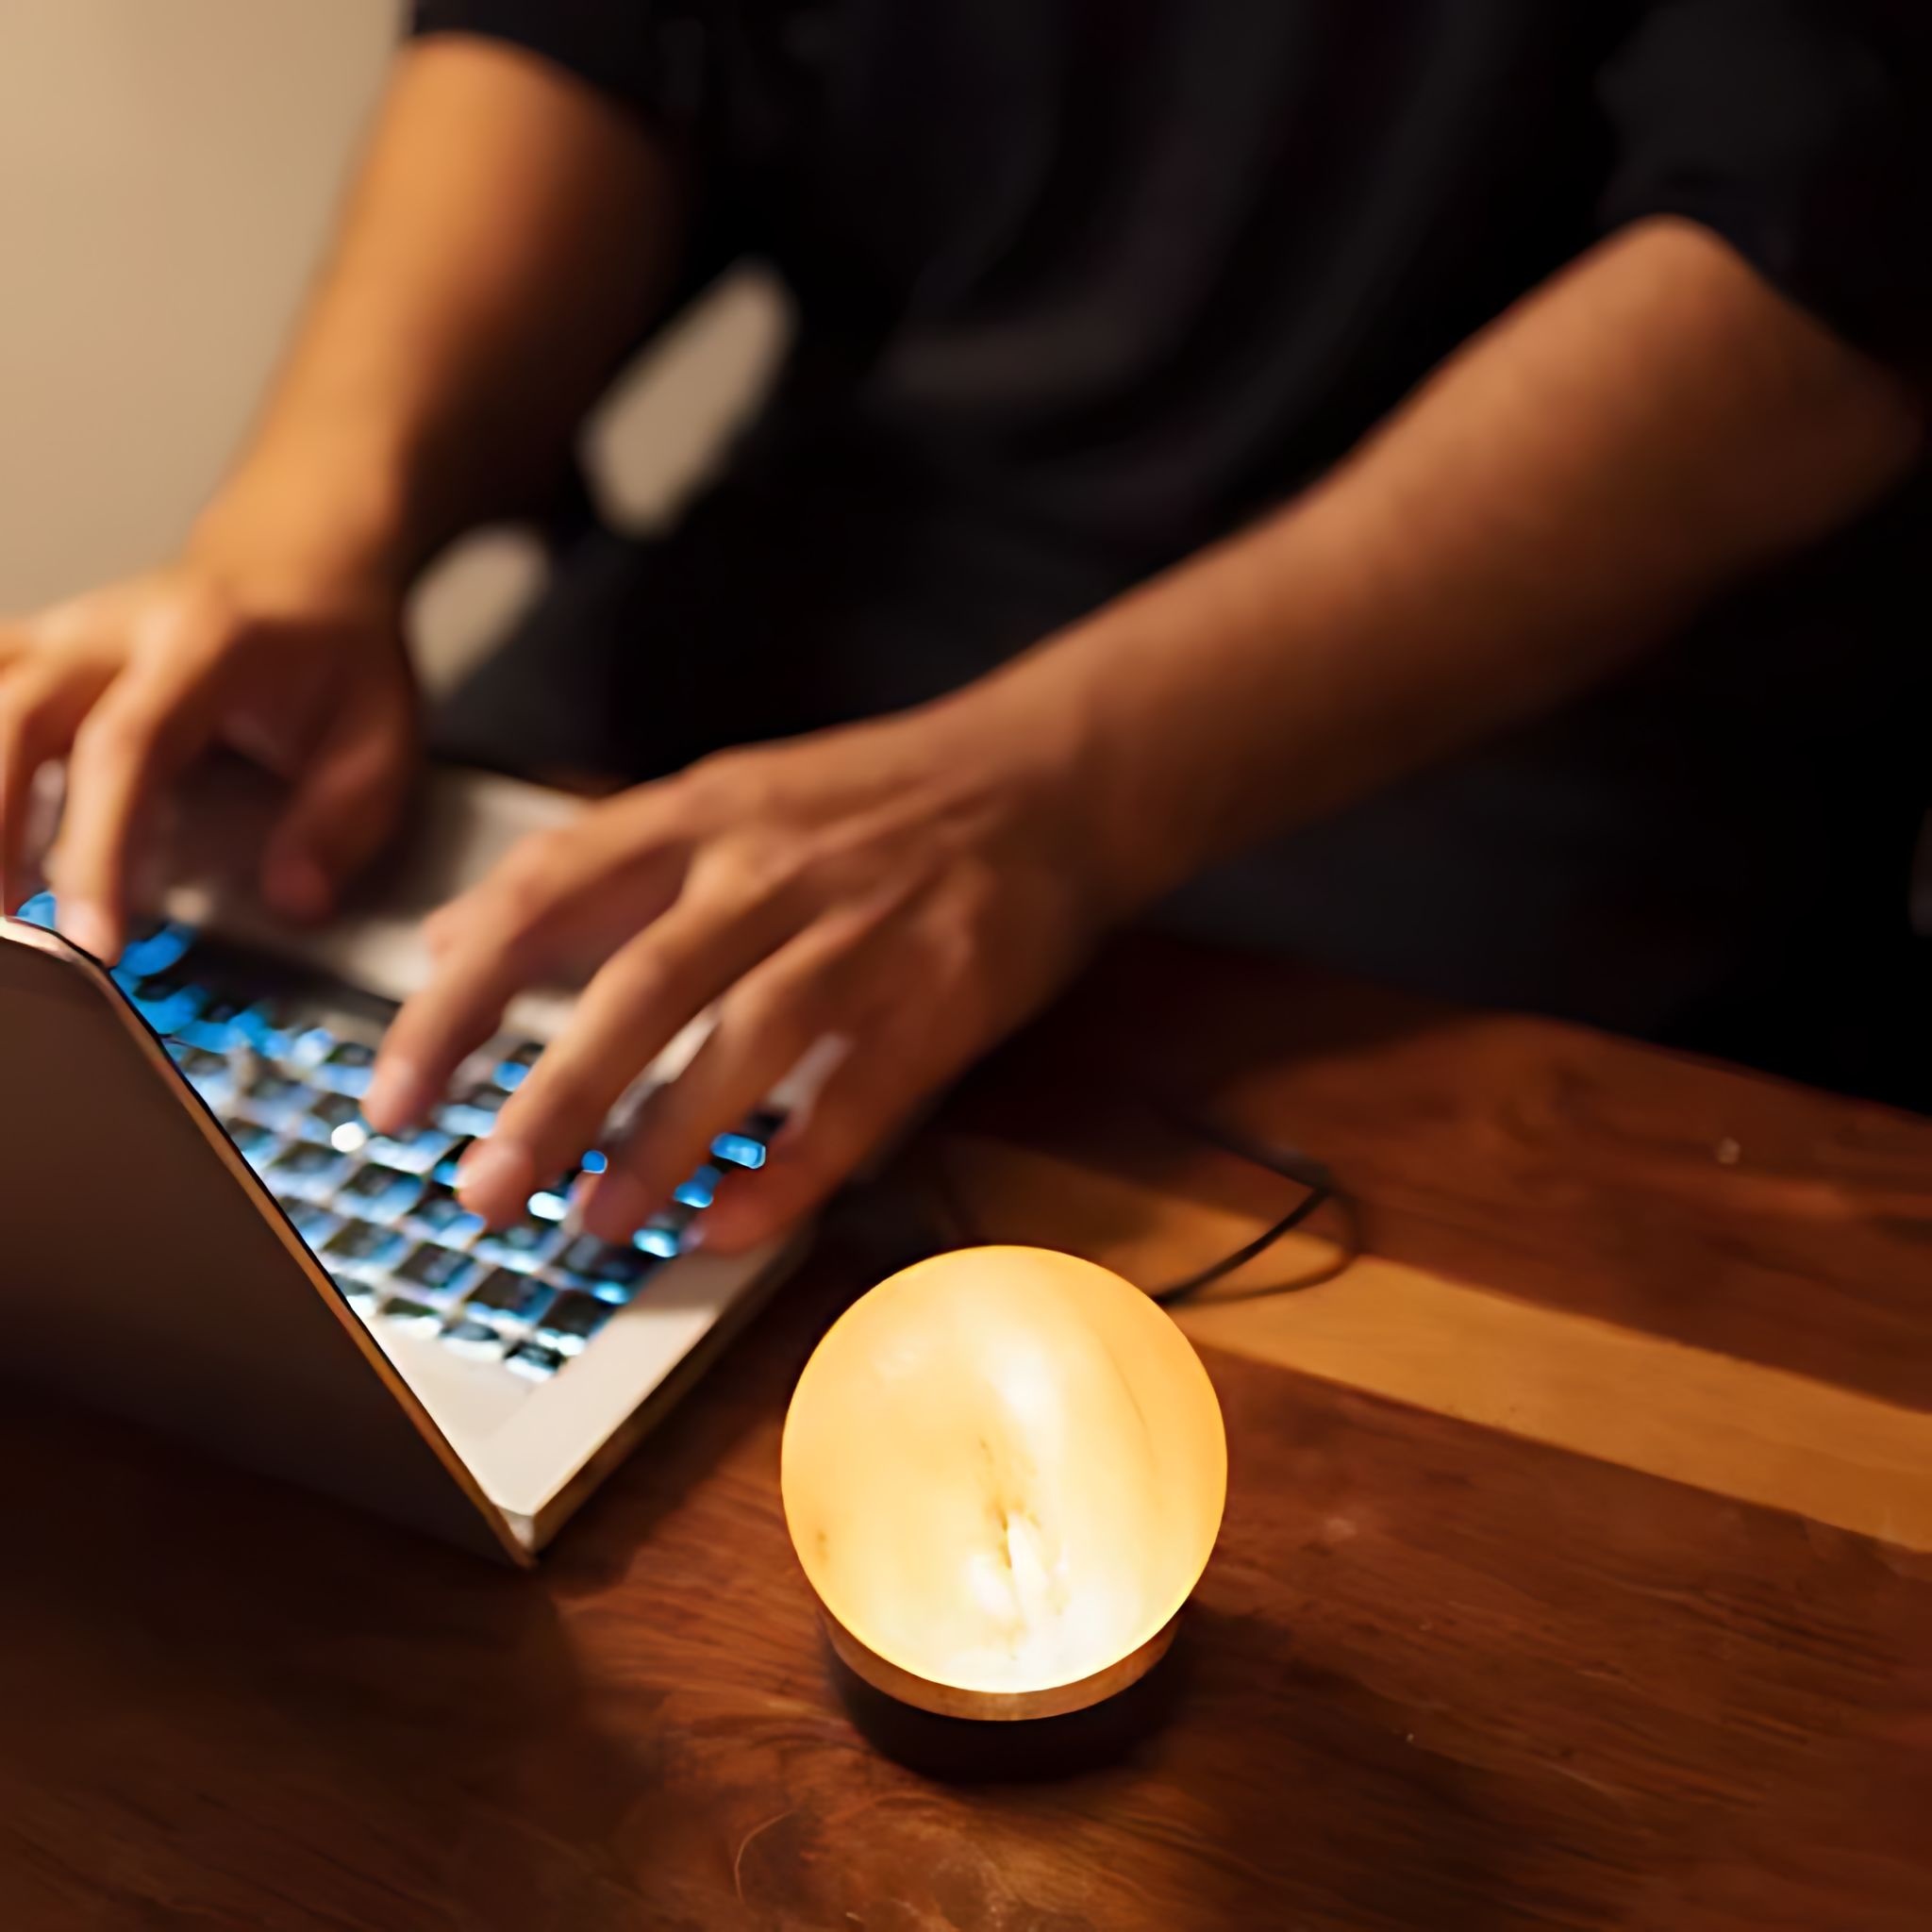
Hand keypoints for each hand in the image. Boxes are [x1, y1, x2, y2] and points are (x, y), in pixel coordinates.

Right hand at [0, 560, 417, 962]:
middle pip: (18, 718)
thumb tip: (295, 899)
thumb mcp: (379, 732)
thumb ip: (342, 820)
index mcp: (203, 649)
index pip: (127, 749)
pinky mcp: (36, 647)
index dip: (100, 845)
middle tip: (13, 927)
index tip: (97, 935)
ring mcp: (63, 632)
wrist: (301, 557)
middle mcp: (114, 631)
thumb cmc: (335, 649)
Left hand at [362, 692, 1117, 1251]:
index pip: (548, 897)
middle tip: (482, 1189)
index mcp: (701, 813)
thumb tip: (455, 939)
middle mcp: (771, 867)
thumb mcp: (723, 797)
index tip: (393, 1095)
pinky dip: (793, 1167)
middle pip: (639, 984)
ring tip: (593, 1223)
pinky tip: (732, 1225)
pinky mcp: (944, 993)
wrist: (1046, 776)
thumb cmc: (871, 803)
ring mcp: (863, 929)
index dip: (457, 1002)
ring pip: (745, 1041)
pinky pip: (859, 1095)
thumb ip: (594, 870)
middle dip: (551, 1096)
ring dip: (662, 1142)